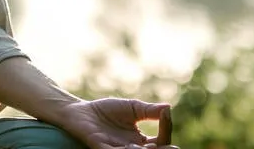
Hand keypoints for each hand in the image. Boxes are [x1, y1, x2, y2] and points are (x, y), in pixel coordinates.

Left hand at [55, 98, 176, 148]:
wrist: (81, 110)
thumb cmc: (106, 110)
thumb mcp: (132, 108)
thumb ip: (149, 110)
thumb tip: (168, 108)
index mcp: (140, 141)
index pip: (161, 141)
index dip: (166, 129)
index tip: (165, 113)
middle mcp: (132, 148)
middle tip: (171, 147)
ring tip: (152, 146)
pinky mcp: (102, 148)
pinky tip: (134, 146)